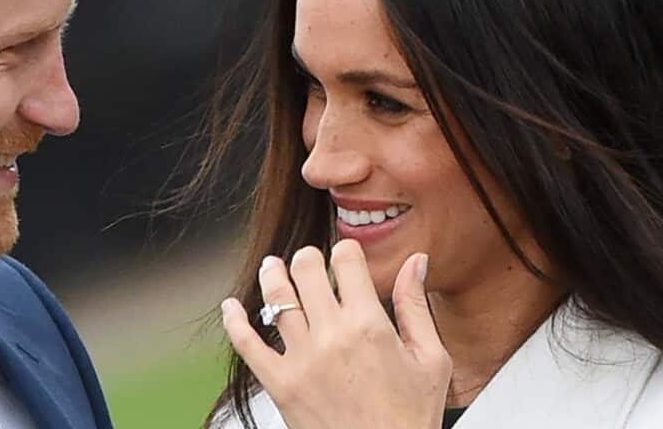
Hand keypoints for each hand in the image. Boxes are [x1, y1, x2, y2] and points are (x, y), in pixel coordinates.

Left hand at [222, 239, 451, 428]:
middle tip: (311, 260)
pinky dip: (234, 321)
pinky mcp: (280, 384)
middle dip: (309, 257)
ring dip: (272, 274)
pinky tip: (232, 307)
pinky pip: (247, 344)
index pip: (346, 260)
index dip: (346, 250)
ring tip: (272, 267)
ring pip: (276, 298)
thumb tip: (415, 261)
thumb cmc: (409, 419)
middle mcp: (331, 336)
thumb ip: (415, 305)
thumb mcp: (430, 360)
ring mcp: (301, 360)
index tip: (346, 255)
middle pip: (306, 269)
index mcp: (369, 325)